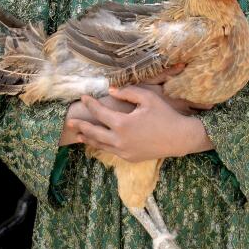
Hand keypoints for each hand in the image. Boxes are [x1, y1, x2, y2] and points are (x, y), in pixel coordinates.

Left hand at [66, 86, 213, 161]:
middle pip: (94, 132)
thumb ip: (127, 92)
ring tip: (78, 136)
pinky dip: (102, 145)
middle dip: (81, 126)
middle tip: (69, 122)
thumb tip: (110, 91)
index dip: (90, 104)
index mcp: (122, 123)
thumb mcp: (147, 98)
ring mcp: (124, 151)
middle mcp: (119, 140)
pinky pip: (111, 151)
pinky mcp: (129, 157)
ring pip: (100, 145)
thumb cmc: (165, 115)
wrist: (179, 138)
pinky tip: (98, 142)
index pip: (99, 113)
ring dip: (88, 139)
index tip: (83, 97)